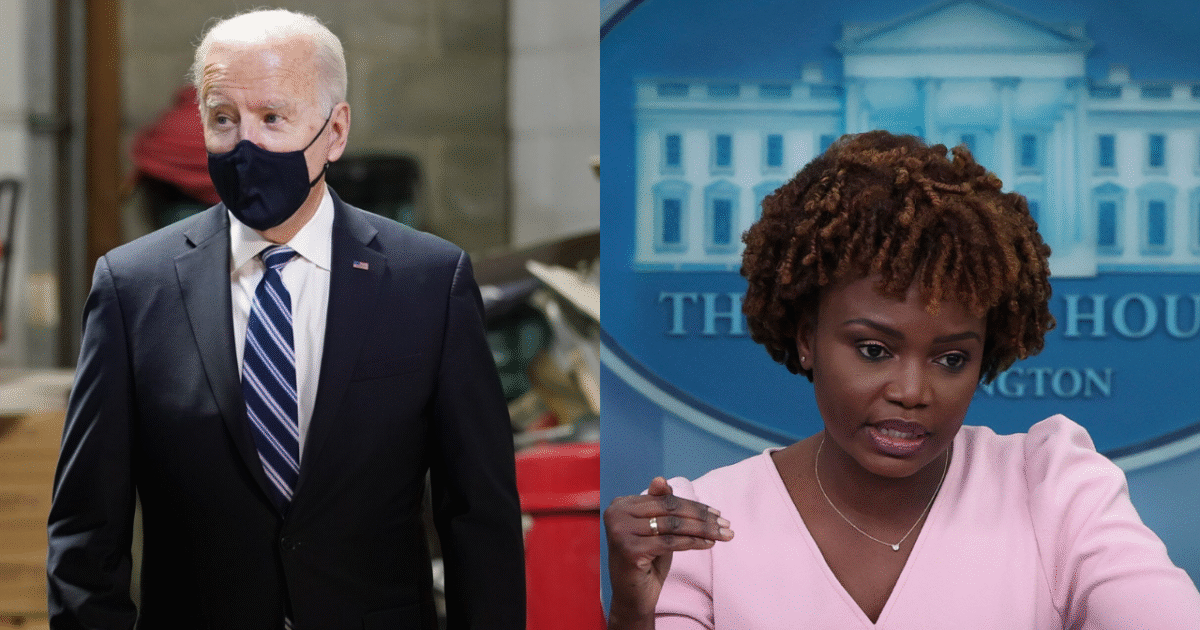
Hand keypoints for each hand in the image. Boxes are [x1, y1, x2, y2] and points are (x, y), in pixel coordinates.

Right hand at [604, 477, 733, 628]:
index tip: (716, 512)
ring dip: (703, 530)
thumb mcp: (655, 531)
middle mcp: (615, 515)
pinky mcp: (629, 550)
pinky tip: (710, 544)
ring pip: (672, 526)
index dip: (692, 506)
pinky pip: (670, 542)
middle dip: (701, 517)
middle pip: (669, 510)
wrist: (633, 599)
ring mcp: (620, 532)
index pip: (664, 500)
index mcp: (620, 505)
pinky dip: (693, 542)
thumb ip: (658, 505)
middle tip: (726, 523)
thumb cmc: (647, 562)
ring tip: (723, 534)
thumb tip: (660, 478)